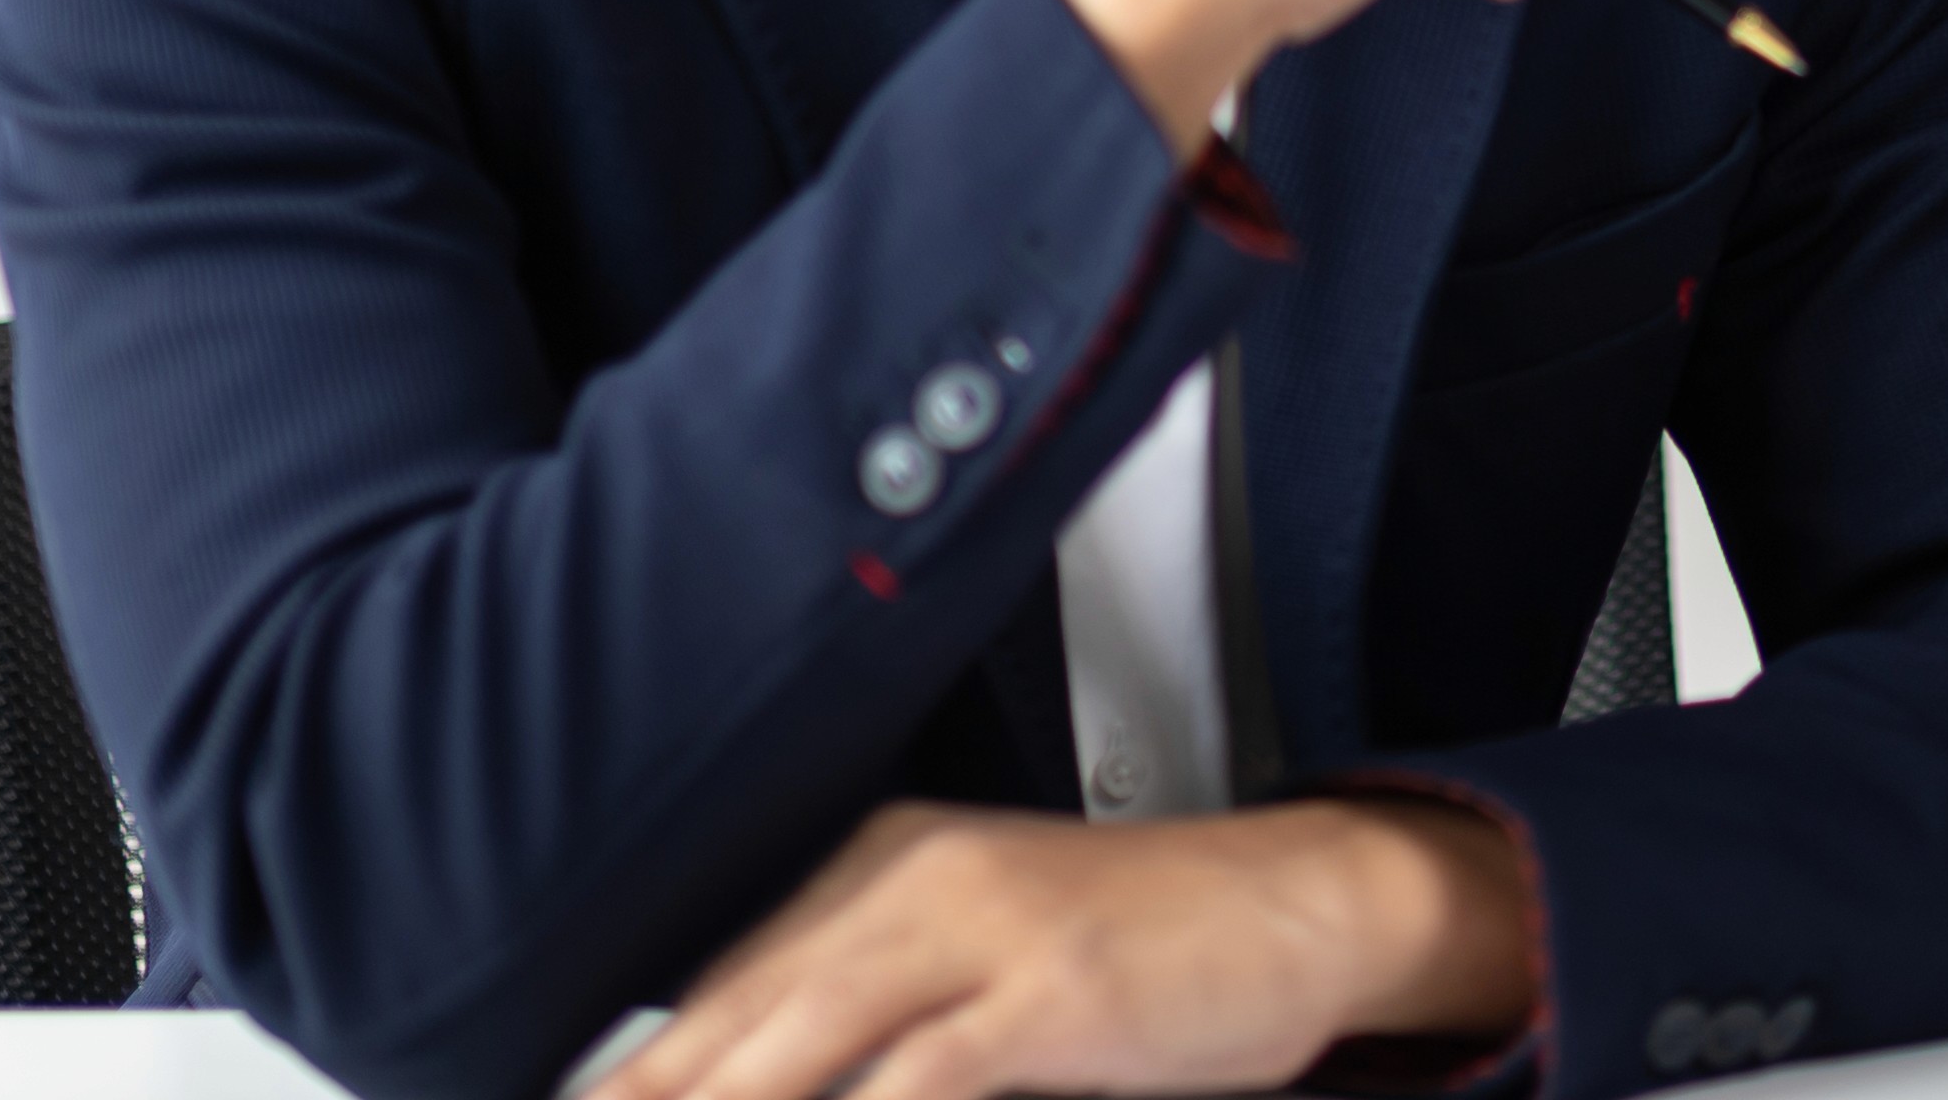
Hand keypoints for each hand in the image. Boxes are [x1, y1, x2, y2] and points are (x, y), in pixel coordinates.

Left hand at [599, 795, 1532, 1099]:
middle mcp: (906, 883)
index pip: (708, 1005)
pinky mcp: (1044, 988)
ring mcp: (974, 929)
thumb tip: (759, 1075)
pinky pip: (912, 1085)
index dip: (633, 1092)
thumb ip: (876, 1029)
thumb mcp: (986, 975)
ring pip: (789, 1052)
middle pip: (721, 1034)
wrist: (1314, 900)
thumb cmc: (1153, 957)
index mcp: (876, 871)